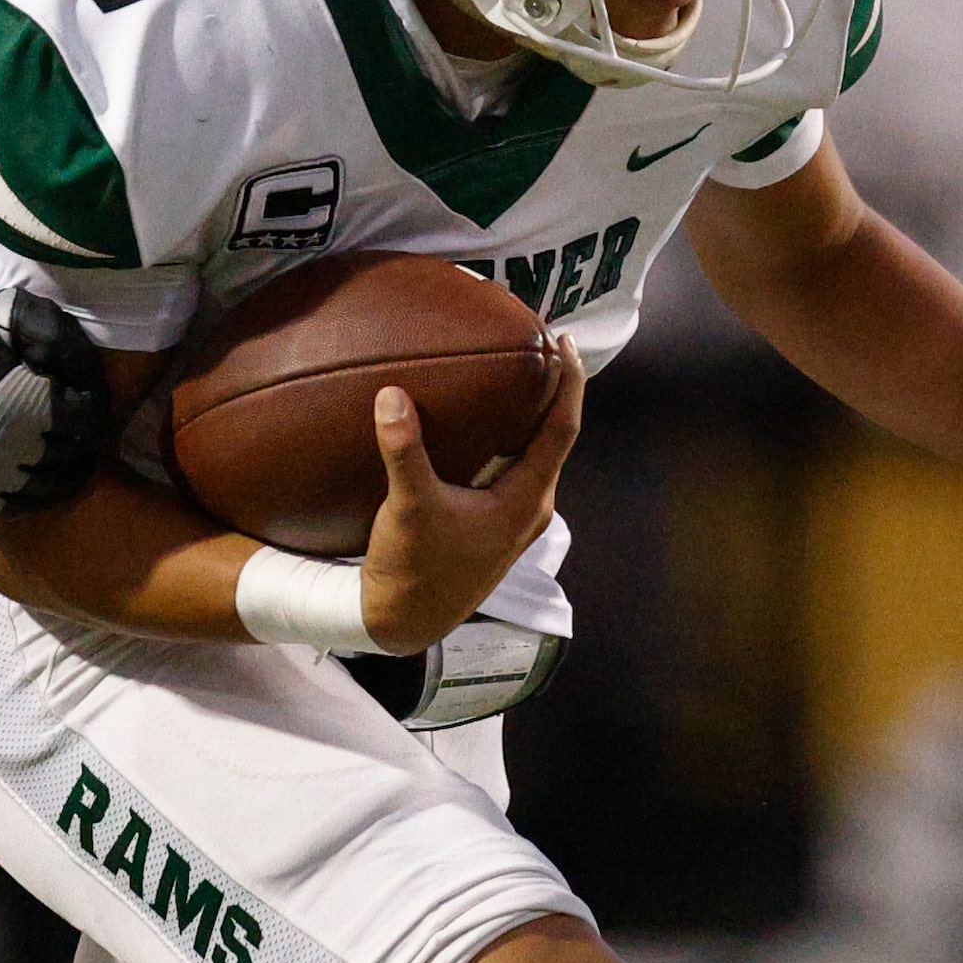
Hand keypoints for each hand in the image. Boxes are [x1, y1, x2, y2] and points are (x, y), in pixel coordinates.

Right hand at [0, 284, 109, 515]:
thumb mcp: (12, 312)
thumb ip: (59, 337)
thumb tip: (92, 377)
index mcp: (29, 404)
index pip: (88, 420)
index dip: (93, 409)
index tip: (88, 402)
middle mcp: (12, 448)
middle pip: (70, 456)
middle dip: (79, 442)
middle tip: (78, 433)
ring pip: (47, 489)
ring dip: (63, 475)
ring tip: (64, 458)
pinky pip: (14, 507)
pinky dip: (33, 497)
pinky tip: (36, 478)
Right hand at [358, 338, 585, 654]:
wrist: (402, 621)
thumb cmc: (414, 569)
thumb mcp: (409, 507)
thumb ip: (404, 452)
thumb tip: (393, 396)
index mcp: (525, 500)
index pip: (562, 429)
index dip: (569, 383)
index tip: (566, 341)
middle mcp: (529, 508)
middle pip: (553, 437)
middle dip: (549, 391)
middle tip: (536, 345)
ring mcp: (513, 519)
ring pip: (532, 454)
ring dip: (526, 416)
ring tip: (511, 374)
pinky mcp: (492, 524)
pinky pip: (511, 468)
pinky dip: (504, 438)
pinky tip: (482, 423)